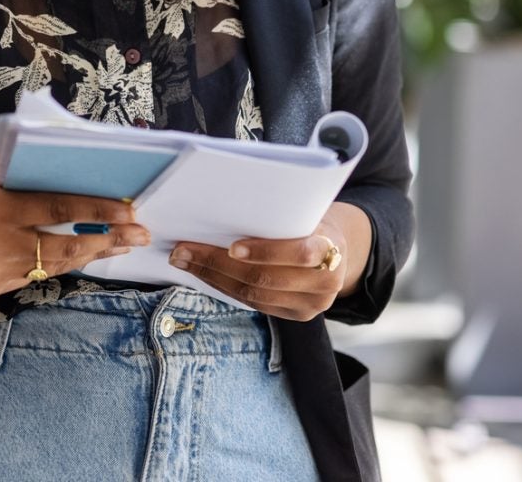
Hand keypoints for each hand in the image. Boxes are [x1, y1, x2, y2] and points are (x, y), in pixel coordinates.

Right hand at [0, 153, 151, 311]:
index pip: (58, 207)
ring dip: (91, 254)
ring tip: (119, 244)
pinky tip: (80, 253)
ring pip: (55, 265)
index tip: (129, 208)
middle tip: (140, 233)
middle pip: (65, 245)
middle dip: (108, 239)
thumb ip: (17, 168)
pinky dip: (59, 263)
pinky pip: (35, 275)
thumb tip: (66, 158)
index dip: (97, 210)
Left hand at [167, 202, 372, 321]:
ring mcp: (311, 305)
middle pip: (266, 278)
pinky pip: (254, 303)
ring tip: (183, 261)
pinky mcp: (297, 316)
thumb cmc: (312, 220)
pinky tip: (203, 274)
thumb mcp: (307, 211)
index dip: (265, 251)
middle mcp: (325, 284)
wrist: (338, 247)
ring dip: (212, 277)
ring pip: (254, 295)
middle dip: (218, 263)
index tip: (233, 246)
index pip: (299, 253)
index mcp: (332, 249)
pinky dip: (224, 287)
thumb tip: (222, 205)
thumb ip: (281, 215)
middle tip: (183, 250)